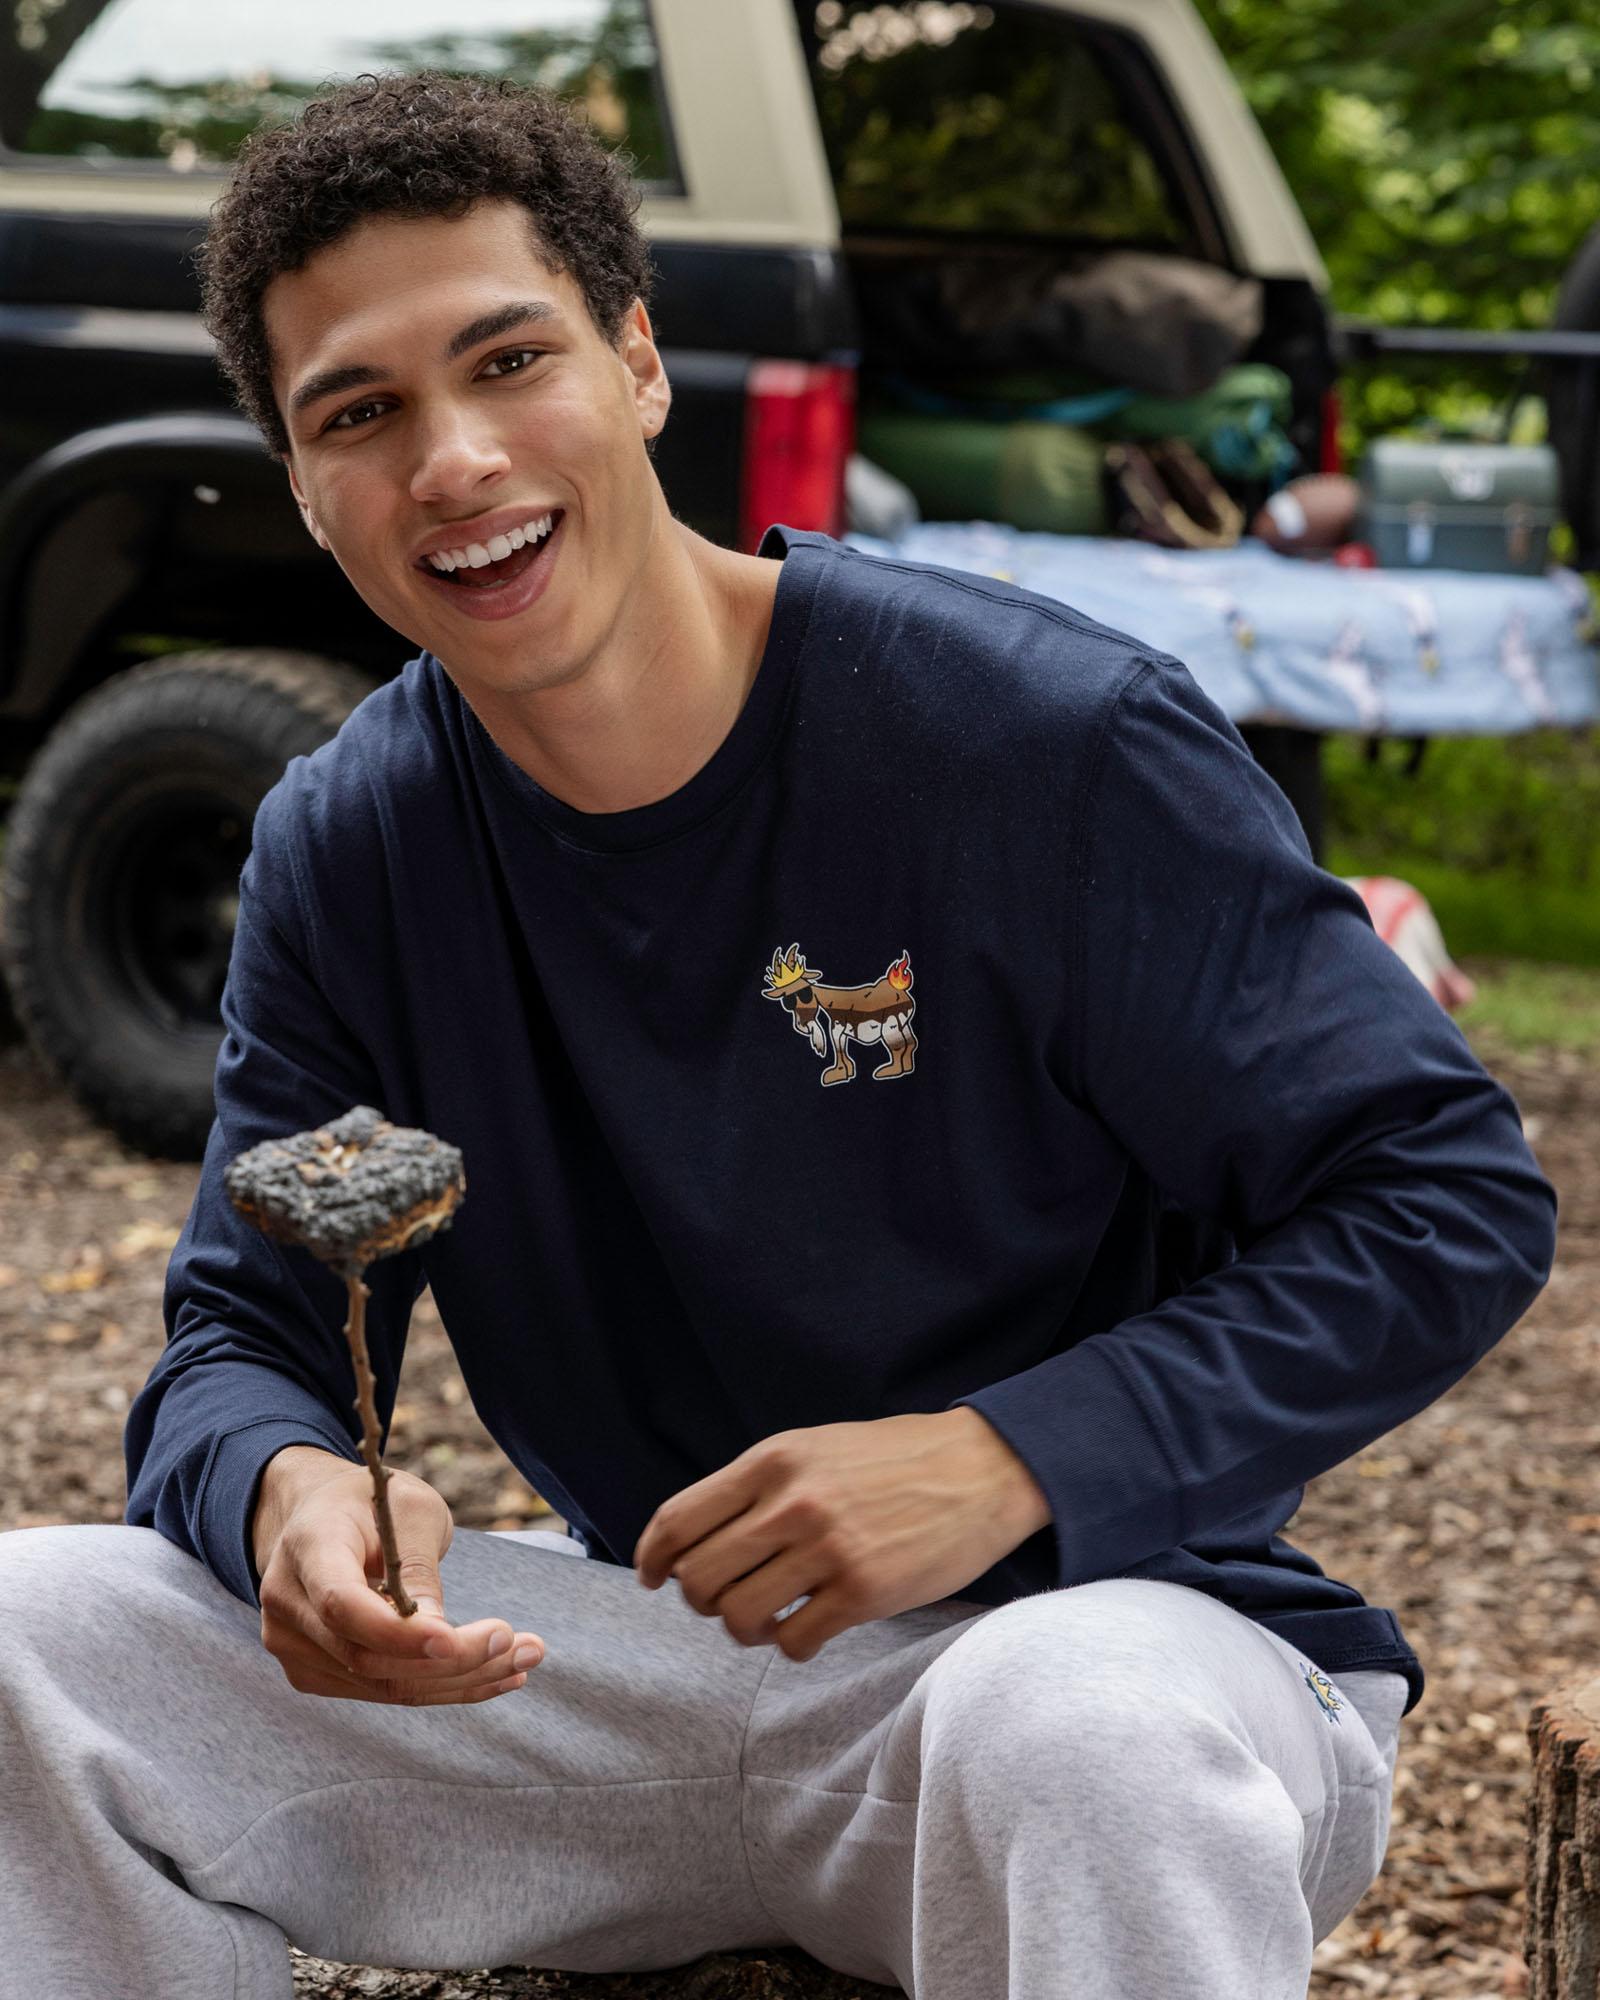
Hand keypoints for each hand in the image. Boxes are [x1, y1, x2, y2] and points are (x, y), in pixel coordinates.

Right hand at [253, 1452, 546, 1703]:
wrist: (318, 1517)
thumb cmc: (370, 1502)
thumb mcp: (408, 1507)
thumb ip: (418, 1565)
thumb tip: (438, 1634)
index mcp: (307, 1546)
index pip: (342, 1604)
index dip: (397, 1632)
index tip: (455, 1638)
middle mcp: (288, 1605)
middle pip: (367, 1656)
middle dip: (452, 1660)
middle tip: (523, 1647)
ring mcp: (295, 1647)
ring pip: (382, 1685)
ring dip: (461, 1680)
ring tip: (525, 1658)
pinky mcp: (316, 1673)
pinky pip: (383, 1691)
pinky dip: (443, 1687)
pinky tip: (496, 1674)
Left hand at [633, 1409, 1050, 1661]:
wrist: (984, 1468)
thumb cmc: (895, 1459)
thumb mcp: (816, 1448)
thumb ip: (760, 1486)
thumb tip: (695, 1540)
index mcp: (773, 1460)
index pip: (679, 1519)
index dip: (651, 1557)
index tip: (651, 1577)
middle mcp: (793, 1502)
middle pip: (699, 1577)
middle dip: (700, 1600)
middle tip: (722, 1601)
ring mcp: (829, 1549)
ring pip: (739, 1617)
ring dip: (743, 1629)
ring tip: (769, 1618)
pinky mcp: (865, 1592)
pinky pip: (795, 1642)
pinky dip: (791, 1646)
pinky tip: (809, 1630)